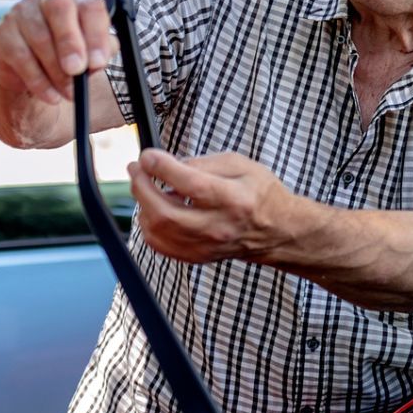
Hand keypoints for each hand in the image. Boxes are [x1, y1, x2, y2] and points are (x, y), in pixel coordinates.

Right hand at [0, 0, 111, 140]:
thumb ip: (101, 51)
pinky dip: (39, 82)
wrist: (25, 68)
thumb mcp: (89, 52)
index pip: (90, 6)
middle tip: (77, 70)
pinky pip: (21, 57)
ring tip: (69, 92)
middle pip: (59, 7)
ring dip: (57, 71)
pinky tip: (51, 96)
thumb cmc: (65, 54)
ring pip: (40, 36)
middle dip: (70, 42)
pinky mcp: (3, 35)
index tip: (98, 63)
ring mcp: (22, 13)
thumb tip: (100, 58)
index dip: (96, 35)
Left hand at [126, 148, 299, 263]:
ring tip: (147, 188)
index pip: (189, 184)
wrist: (277, 231)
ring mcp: (205, 246)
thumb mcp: (240, 165)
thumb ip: (204, 162)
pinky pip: (159, 245)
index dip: (161, 168)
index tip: (148, 156)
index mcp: (233, 199)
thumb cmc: (261, 194)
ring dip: (143, 205)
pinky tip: (154, 210)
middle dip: (141, 187)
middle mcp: (217, 226)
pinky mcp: (197, 256)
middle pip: (164, 213)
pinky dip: (149, 225)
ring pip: (157, 231)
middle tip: (135, 169)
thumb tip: (169, 163)